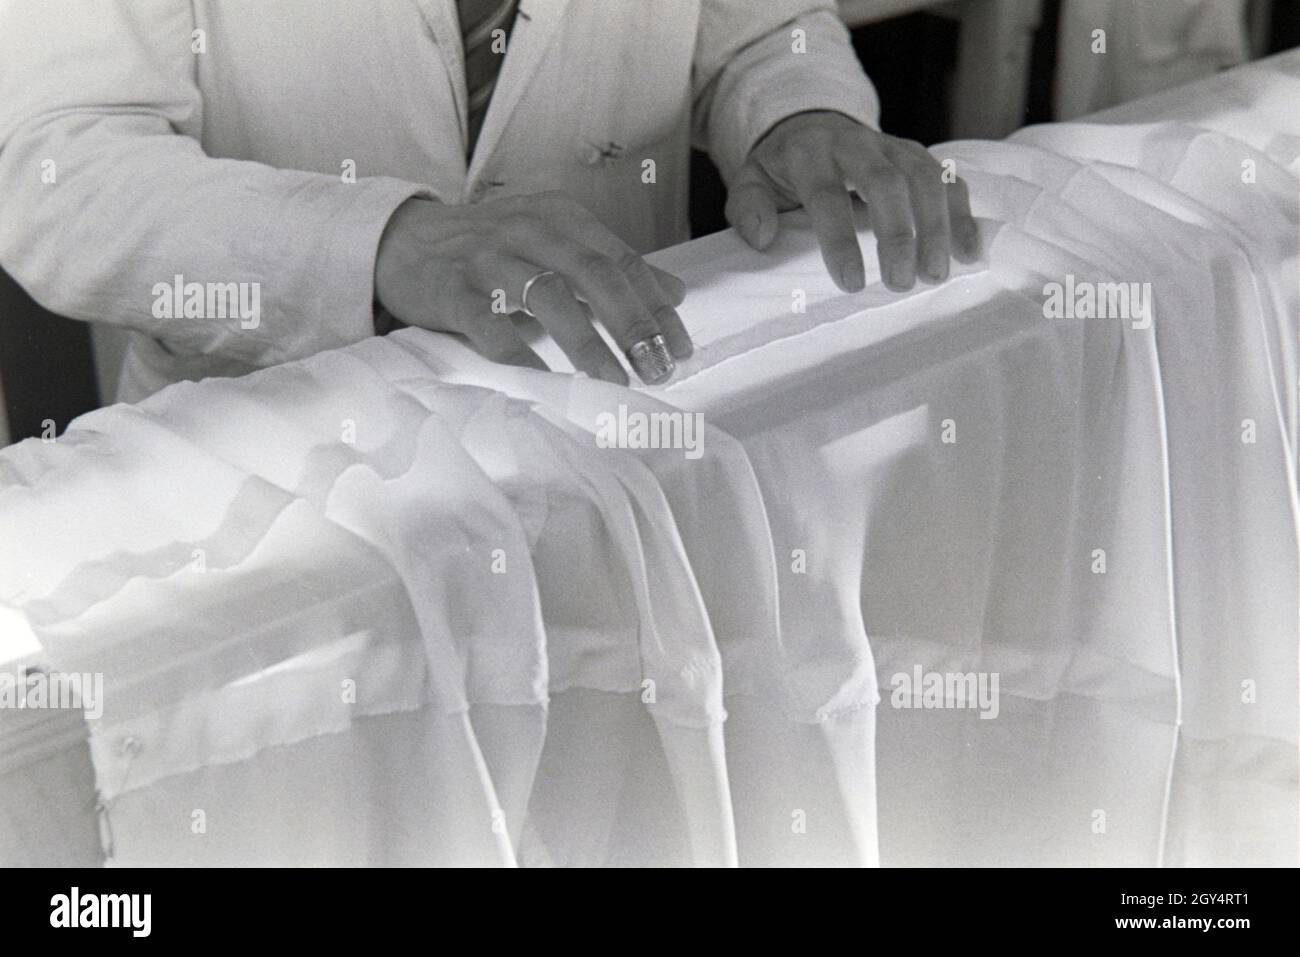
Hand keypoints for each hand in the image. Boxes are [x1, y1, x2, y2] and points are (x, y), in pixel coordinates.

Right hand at [375, 193, 690, 383]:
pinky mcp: (451, 289)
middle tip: (657, 370)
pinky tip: (545, 381)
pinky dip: (519, 352)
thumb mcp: (557, 244)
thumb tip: (677, 293)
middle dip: (631, 325)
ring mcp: (487, 258)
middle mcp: (528, 230)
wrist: (403, 240)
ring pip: (547, 297)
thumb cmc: (493, 249)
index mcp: (561, 217)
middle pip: (594, 275)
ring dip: (587, 343)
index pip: (622, 261)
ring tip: (613, 382)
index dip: (656, 307)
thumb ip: (613, 267)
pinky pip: (489, 323)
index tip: (681, 350)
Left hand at [726, 111, 979, 292]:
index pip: (827, 195)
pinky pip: (948, 179)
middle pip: (886, 182)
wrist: (812, 125)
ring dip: (936, 227)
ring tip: (936, 274)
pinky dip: (962, 214)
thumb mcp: (751, 181)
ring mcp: (893, 147)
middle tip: (900, 283)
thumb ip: (748, 208)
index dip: (840, 240)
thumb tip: (762, 236)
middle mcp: (856, 144)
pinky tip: (969, 252)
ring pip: (925, 177)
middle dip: (897, 234)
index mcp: (810, 154)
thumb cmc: (782, 170)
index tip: (851, 284)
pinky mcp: (918, 156)